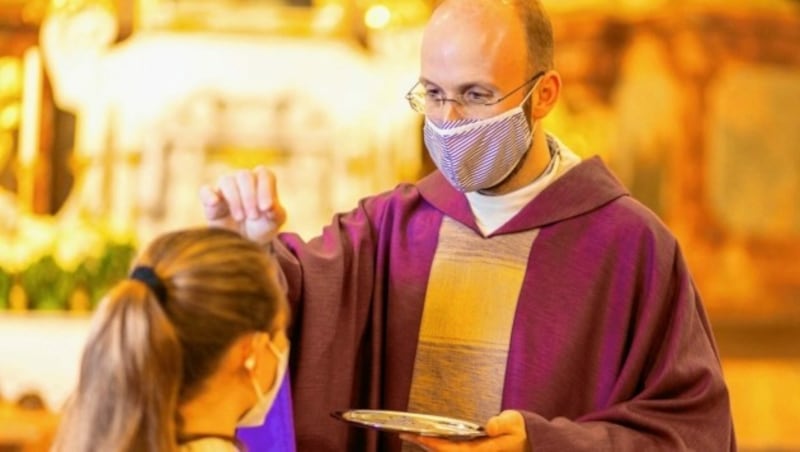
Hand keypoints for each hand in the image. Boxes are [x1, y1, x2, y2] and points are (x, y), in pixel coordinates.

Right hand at [199, 166, 285, 243]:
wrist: (244, 243)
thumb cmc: (261, 228)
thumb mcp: (273, 223)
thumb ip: (276, 213)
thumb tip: (270, 207)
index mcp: (262, 181)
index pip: (264, 174)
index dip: (265, 190)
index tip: (266, 208)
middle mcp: (243, 180)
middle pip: (244, 175)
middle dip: (249, 196)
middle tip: (253, 216)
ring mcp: (225, 188)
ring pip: (227, 181)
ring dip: (234, 199)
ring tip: (240, 218)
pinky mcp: (210, 199)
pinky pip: (206, 190)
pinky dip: (209, 195)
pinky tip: (214, 203)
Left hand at [400, 411, 528, 451]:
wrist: (530, 442)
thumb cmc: (521, 432)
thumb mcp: (515, 423)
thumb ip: (502, 424)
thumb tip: (489, 426)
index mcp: (482, 451)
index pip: (453, 450)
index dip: (435, 444)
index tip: (421, 436)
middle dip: (424, 444)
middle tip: (404, 433)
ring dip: (427, 444)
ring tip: (409, 434)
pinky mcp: (471, 451)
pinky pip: (449, 449)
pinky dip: (436, 444)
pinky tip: (425, 437)